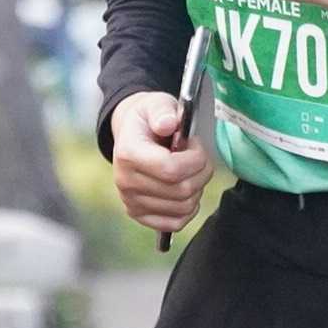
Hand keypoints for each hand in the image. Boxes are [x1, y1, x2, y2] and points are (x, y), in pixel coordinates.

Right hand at [110, 90, 212, 234]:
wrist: (131, 133)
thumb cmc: (148, 119)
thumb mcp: (156, 104)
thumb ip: (163, 111)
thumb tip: (169, 124)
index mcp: (129, 153)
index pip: (171, 169)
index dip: (195, 159)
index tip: (195, 145)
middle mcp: (126, 181)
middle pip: (182, 191)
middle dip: (201, 172)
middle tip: (198, 157)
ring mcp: (131, 201)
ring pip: (183, 208)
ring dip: (197, 189)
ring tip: (190, 170)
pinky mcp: (138, 214)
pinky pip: (175, 223)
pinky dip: (188, 209)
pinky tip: (186, 190)